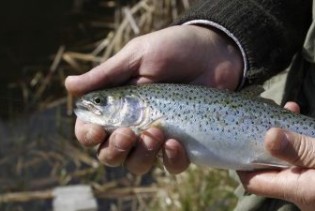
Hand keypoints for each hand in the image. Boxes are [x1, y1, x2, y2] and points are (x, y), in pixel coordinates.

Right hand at [65, 25, 242, 174]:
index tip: (95, 131)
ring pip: (137, 165)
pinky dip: (171, 160)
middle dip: (114, 150)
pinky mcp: (183, 142)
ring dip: (141, 156)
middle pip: (111, 155)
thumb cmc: (173, 49)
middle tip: (128, 133)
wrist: (213, 52)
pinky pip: (171, 165)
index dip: (88, 135)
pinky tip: (175, 142)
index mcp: (117, 104)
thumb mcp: (137, 56)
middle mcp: (133, 125)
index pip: (91, 129)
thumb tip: (69, 85)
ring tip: (156, 133)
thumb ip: (106, 75)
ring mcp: (157, 136)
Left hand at [238, 102, 314, 210]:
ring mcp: (313, 183)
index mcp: (296, 189)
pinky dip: (304, 138)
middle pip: (269, 166)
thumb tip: (268, 135)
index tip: (239, 137)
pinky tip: (303, 118)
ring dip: (286, 134)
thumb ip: (300, 150)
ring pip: (290, 157)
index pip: (252, 180)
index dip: (241, 161)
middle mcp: (300, 189)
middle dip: (265, 140)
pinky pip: (307, 156)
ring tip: (287, 109)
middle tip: (267, 114)